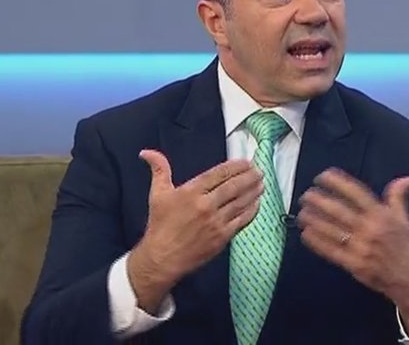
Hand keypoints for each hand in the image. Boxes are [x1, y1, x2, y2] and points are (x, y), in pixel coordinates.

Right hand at [127, 150, 262, 312]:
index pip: (218, 174)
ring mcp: (215, 222)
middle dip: (249, 177)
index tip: (246, 162)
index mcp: (191, 192)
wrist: (162, 258)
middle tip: (259, 170)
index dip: (234, 167)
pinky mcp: (222, 237)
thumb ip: (158, 169)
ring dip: (253, 192)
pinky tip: (257, 203)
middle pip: (233, 187)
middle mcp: (205, 205)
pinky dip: (251, 211)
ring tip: (262, 183)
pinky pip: (241, 220)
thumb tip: (146, 152)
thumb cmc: (160, 225)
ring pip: (240, 202)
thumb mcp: (157, 194)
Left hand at [297, 169, 408, 334]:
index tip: (322, 176)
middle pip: (338, 210)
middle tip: (306, 195)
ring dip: (313, 219)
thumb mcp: (404, 219)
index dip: (337, 182)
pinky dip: (316, 241)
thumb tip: (408, 179)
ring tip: (301, 211)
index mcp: (382, 215)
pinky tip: (305, 232)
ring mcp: (360, 247)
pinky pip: (330, 250)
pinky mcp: (354, 264)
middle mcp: (370, 229)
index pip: (356, 193)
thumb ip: (399, 197)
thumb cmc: (405, 247)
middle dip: (318, 200)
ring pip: (331, 229)